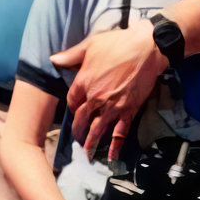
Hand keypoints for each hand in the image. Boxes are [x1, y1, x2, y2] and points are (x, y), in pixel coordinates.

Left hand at [58, 22, 160, 147]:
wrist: (146, 49)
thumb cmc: (118, 44)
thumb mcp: (90, 45)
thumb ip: (71, 56)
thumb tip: (54, 59)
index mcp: (84, 82)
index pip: (72, 101)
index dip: (73, 107)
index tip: (75, 110)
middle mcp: (96, 98)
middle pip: (82, 119)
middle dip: (78, 129)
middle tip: (77, 137)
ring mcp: (112, 106)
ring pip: (98, 129)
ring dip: (91, 142)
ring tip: (87, 151)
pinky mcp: (129, 110)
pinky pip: (120, 132)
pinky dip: (116, 146)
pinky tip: (112, 156)